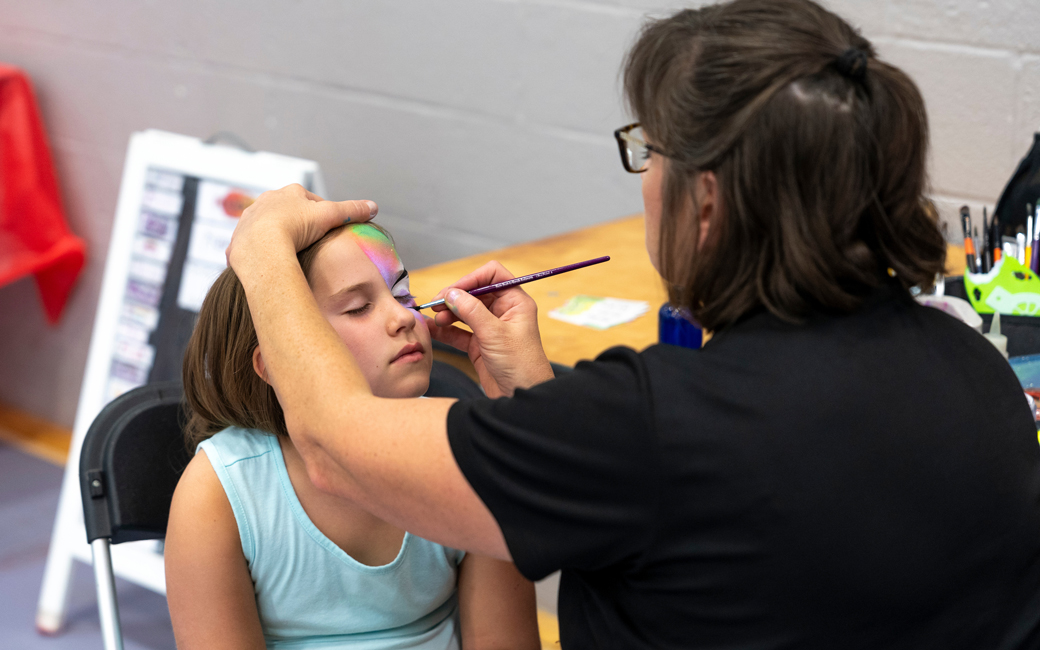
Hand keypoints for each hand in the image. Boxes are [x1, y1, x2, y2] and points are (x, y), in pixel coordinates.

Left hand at [225, 183, 376, 271]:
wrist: (262, 247)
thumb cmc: (296, 227)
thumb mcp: (330, 216)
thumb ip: (352, 210)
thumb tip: (374, 206)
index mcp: (289, 192)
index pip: (310, 200)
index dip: (321, 214)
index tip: (327, 228)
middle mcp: (266, 200)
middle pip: (287, 211)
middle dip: (297, 223)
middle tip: (309, 241)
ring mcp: (250, 219)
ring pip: (267, 226)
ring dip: (276, 235)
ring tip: (288, 252)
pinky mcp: (239, 239)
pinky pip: (251, 244)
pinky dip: (260, 251)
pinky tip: (269, 262)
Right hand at [426, 261, 553, 397]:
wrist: (521, 396)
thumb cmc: (520, 364)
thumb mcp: (494, 334)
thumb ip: (471, 311)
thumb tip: (451, 293)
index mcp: (515, 302)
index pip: (492, 275)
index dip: (472, 279)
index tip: (453, 290)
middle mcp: (503, 312)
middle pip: (475, 293)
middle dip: (455, 297)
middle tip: (436, 305)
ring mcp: (490, 328)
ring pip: (465, 312)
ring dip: (448, 313)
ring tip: (435, 319)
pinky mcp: (480, 345)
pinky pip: (459, 331)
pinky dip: (446, 330)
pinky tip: (433, 329)